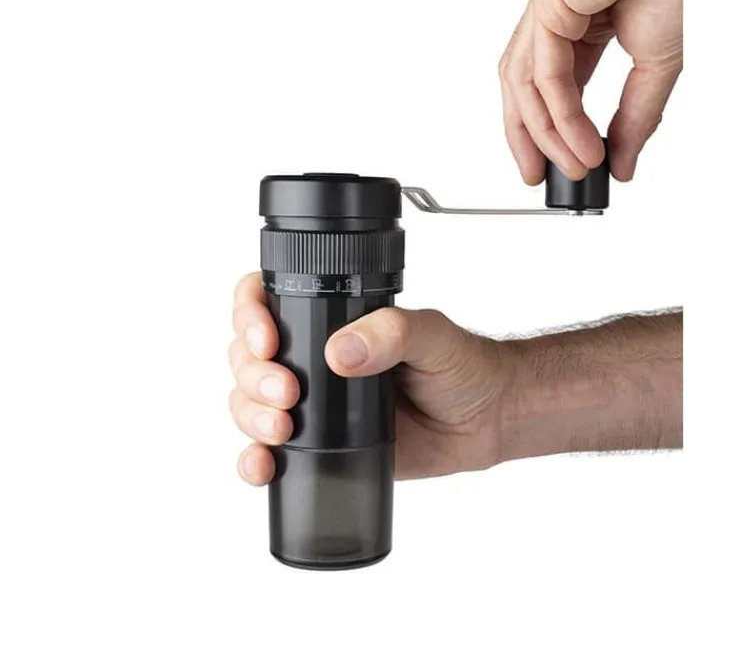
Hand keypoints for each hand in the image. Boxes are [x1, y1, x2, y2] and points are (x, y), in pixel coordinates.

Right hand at [228, 273, 509, 482]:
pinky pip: (269, 451)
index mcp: (334, 318)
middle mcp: (314, 358)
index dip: (250, 315)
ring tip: (282, 428)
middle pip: (248, 356)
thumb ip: (392, 332)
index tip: (267, 341)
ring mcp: (314, 402)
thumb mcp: (432, 335)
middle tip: (287, 392)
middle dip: (253, 374)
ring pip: (249, 401)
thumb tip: (340, 350)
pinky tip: (263, 466)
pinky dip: (255, 459)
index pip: (267, 300)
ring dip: (250, 415)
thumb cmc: (463, 366)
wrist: (486, 420)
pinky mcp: (320, 445)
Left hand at [500, 0, 682, 182]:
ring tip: (576, 163)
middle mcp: (553, 16)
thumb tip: (622, 164)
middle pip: (521, 87)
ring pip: (525, 83)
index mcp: (575, 26)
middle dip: (527, 137)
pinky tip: (580, 138)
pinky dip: (560, 112)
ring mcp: (545, 5)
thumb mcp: (654, 69)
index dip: (545, 130)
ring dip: (547, 133)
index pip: (544, 87)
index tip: (555, 165)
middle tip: (539, 175)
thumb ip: (633, 120)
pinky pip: (543, 70)